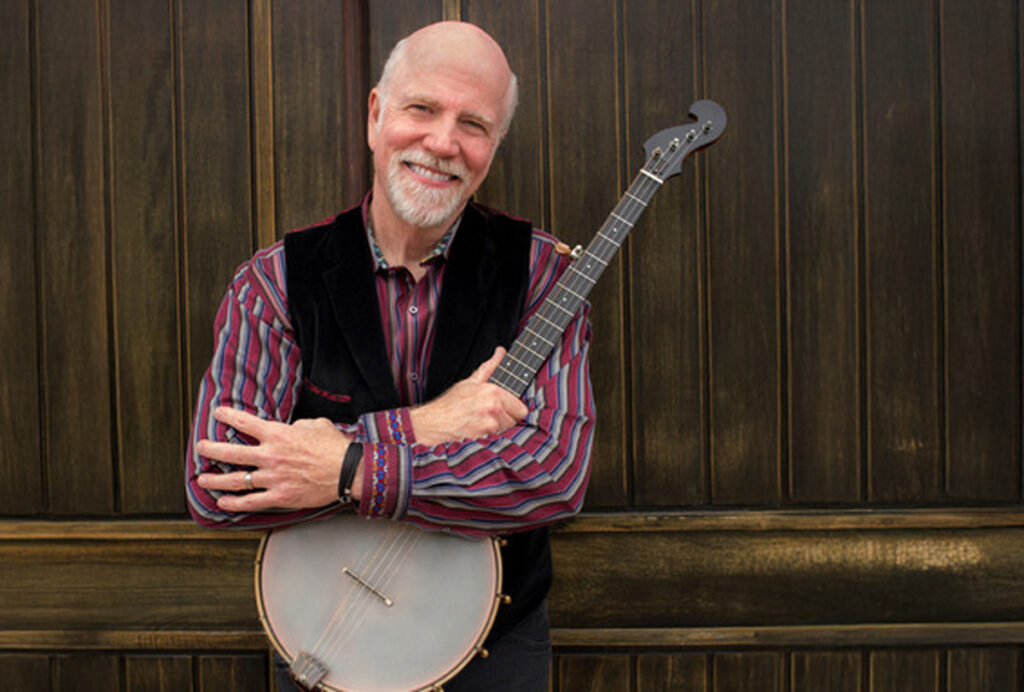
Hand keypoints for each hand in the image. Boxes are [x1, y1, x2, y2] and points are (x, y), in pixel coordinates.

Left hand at [195, 407, 351, 511]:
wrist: (348, 471)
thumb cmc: (334, 447)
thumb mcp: (315, 425)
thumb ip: (296, 425)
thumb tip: (289, 428)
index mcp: (278, 435)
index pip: (246, 423)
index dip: (228, 416)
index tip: (217, 413)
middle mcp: (271, 456)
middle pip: (231, 452)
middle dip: (211, 449)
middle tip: (200, 447)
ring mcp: (273, 478)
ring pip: (236, 480)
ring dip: (215, 479)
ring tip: (202, 479)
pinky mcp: (280, 496)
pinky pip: (251, 501)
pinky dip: (234, 503)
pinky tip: (222, 502)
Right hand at [410, 346, 528, 446]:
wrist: (434, 421)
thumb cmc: (451, 402)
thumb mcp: (471, 381)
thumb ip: (490, 367)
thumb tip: (501, 351)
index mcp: (493, 391)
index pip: (521, 408)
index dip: (513, 408)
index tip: (505, 406)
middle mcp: (493, 407)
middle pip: (515, 419)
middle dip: (505, 417)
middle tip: (489, 412)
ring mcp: (489, 422)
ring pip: (506, 428)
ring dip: (497, 425)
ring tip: (481, 418)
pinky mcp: (483, 434)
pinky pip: (495, 435)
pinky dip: (488, 433)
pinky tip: (476, 426)